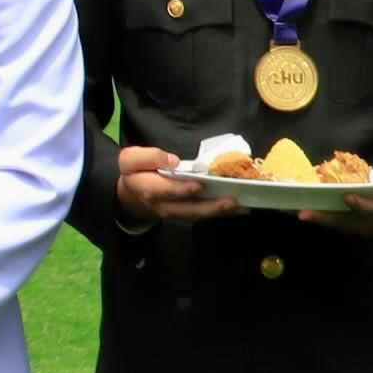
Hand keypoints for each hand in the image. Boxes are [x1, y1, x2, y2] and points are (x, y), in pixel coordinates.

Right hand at [114, 144, 238, 223]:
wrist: (132, 196)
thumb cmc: (136, 173)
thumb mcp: (131, 159)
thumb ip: (148, 157)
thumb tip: (172, 161)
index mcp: (146, 188)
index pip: (163, 190)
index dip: (180, 189)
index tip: (198, 185)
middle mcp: (162, 205)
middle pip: (186, 208)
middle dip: (209, 206)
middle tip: (231, 201)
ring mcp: (175, 213)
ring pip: (198, 214)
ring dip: (220, 211)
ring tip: (241, 205)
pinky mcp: (185, 215)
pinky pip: (204, 215)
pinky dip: (221, 213)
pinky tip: (239, 209)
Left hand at [307, 153, 372, 242]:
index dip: (361, 204)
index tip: (347, 196)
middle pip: (349, 222)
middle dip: (328, 217)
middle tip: (307, 212)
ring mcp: (364, 227)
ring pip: (340, 224)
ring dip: (320, 219)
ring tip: (300, 212)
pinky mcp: (356, 226)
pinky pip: (337, 223)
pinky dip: (323, 218)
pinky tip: (305, 210)